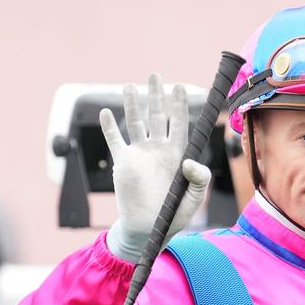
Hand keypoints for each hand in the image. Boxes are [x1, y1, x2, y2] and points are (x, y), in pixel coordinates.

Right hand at [101, 73, 210, 261]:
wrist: (149, 228)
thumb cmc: (174, 214)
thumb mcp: (194, 197)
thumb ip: (200, 178)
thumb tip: (190, 160)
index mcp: (177, 154)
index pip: (179, 123)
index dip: (179, 105)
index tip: (179, 88)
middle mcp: (158, 149)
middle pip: (157, 116)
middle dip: (157, 96)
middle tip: (155, 76)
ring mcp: (140, 154)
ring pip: (135, 123)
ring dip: (133, 104)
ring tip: (130, 86)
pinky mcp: (124, 162)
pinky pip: (115, 140)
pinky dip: (109, 127)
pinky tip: (105, 112)